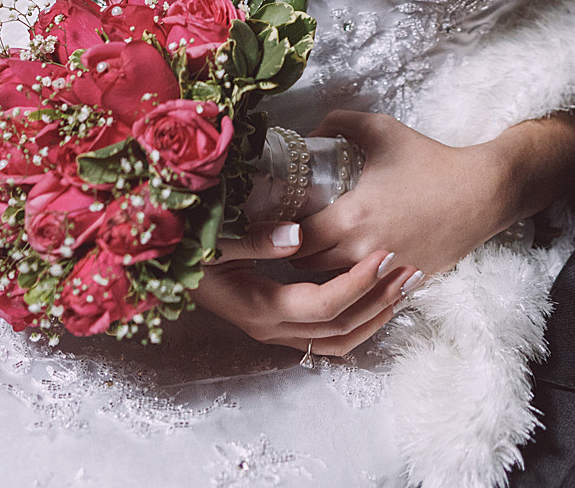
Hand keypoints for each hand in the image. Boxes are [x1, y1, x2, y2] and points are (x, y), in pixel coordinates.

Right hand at [192, 231, 417, 357]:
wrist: (166, 260)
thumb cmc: (187, 242)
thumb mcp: (216, 236)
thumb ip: (255, 238)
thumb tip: (297, 236)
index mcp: (259, 306)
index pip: (322, 304)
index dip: (356, 283)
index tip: (383, 254)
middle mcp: (270, 326)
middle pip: (339, 327)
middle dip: (379, 299)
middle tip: (409, 267)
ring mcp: (275, 328)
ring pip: (338, 338)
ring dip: (376, 314)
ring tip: (406, 283)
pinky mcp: (279, 320)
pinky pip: (327, 333)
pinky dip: (359, 319)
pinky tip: (379, 297)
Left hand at [294, 106, 574, 278]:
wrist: (480, 192)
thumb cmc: (427, 160)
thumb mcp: (380, 129)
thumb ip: (339, 122)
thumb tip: (310, 130)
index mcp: (350, 218)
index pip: (295, 241)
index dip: (281, 232)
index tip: (276, 219)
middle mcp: (361, 253)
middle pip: (308, 268)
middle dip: (295, 253)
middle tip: (290, 233)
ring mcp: (383, 273)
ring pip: (333, 284)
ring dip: (320, 270)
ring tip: (315, 248)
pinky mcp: (402, 284)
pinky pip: (362, 291)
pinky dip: (350, 280)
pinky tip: (347, 262)